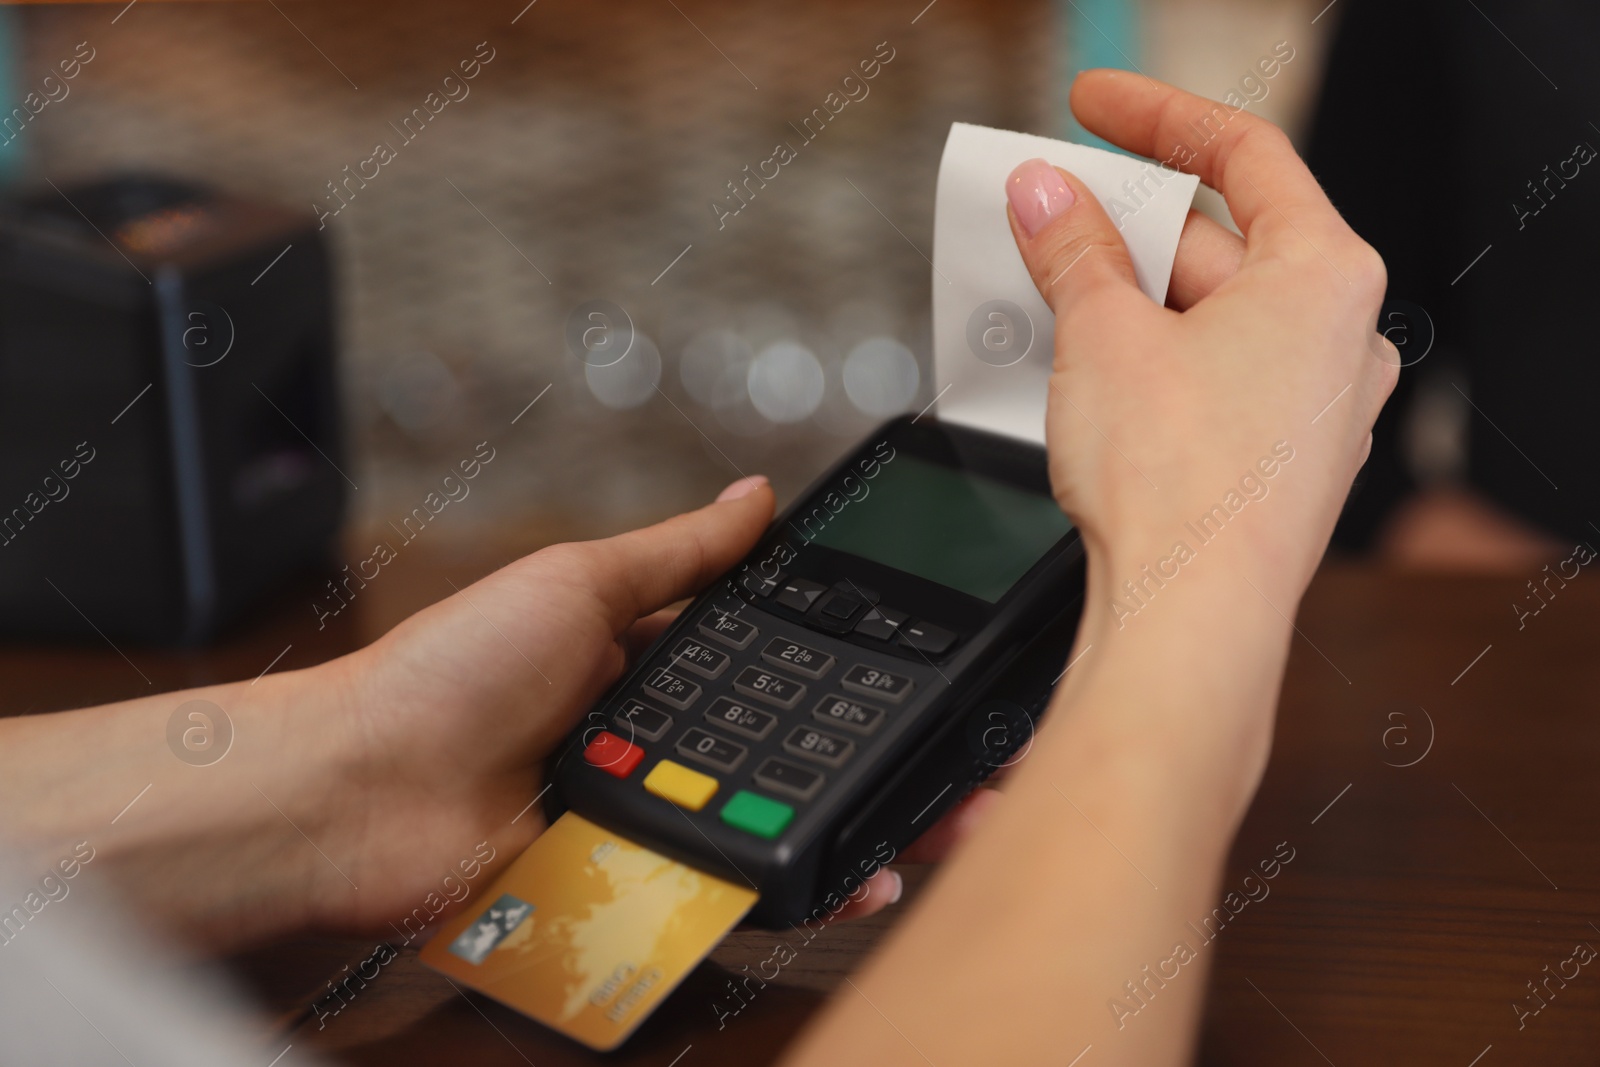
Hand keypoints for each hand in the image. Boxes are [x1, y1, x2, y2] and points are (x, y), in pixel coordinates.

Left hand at [303, 475, 979, 934]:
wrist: (363, 790)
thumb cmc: (447, 673)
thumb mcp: (578, 582)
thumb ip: (678, 553)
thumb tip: (755, 495)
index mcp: (647, 666)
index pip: (770, 665)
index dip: (843, 671)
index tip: (916, 671)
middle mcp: (659, 745)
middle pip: (791, 754)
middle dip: (878, 757)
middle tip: (964, 760)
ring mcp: (652, 820)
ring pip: (778, 827)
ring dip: (862, 824)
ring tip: (943, 819)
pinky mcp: (635, 888)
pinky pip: (729, 895)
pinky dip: (796, 891)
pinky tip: (859, 877)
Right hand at [1005, 71, 1396, 634]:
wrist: (1191, 620)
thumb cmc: (1181, 487)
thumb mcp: (1104, 336)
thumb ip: (1073, 251)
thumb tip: (1045, 197)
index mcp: (1325, 277)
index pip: (1243, 155)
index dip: (1156, 118)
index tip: (1092, 106)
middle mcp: (1337, 336)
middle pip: (1218, 241)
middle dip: (1122, 224)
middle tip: (1041, 209)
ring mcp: (1310, 404)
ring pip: (1208, 314)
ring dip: (1126, 294)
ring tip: (1047, 286)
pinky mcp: (1275, 460)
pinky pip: (1209, 375)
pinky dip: (1148, 355)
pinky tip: (1086, 363)